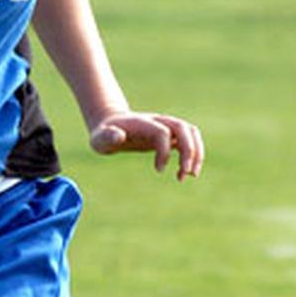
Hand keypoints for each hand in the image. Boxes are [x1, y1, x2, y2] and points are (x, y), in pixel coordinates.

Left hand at [89, 111, 204, 180]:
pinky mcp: (169, 135)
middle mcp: (158, 121)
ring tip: (190, 175)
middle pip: (183, 128)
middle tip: (186, 173)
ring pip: (191, 133)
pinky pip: (187, 142)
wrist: (110, 126)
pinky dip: (191, 156)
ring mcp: (165, 126)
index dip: (164, 151)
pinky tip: (181, 174)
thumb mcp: (99, 138)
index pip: (162, 131)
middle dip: (189, 150)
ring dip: (196, 152)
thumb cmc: (103, 135)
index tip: (159, 170)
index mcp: (142, 123)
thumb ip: (107, 137)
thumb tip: (119, 136)